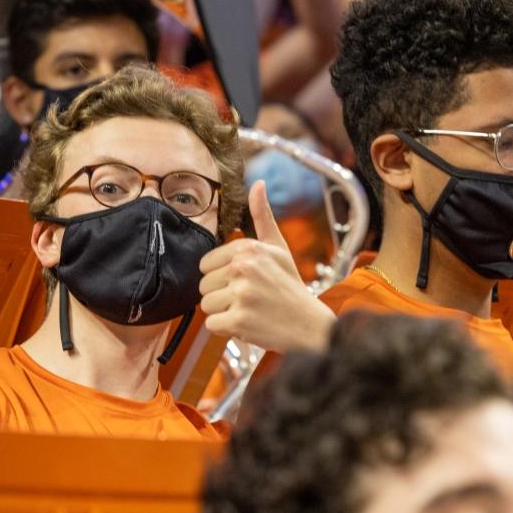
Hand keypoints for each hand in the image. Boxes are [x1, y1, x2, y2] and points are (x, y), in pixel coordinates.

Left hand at [199, 181, 335, 352]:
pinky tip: (248, 324)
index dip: (222, 277)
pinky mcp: (239, 319)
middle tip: (249, 299)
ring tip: (249, 310)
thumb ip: (262, 215)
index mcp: (249, 248)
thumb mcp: (278, 247)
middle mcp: (244, 267)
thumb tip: (257, 183)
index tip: (247, 282)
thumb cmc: (289, 285)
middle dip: (222, 296)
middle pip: (203, 286)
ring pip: (206, 305)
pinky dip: (226, 329)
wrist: (309, 324)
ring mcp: (241, 294)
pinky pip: (212, 324)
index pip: (206, 265)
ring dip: (223, 313)